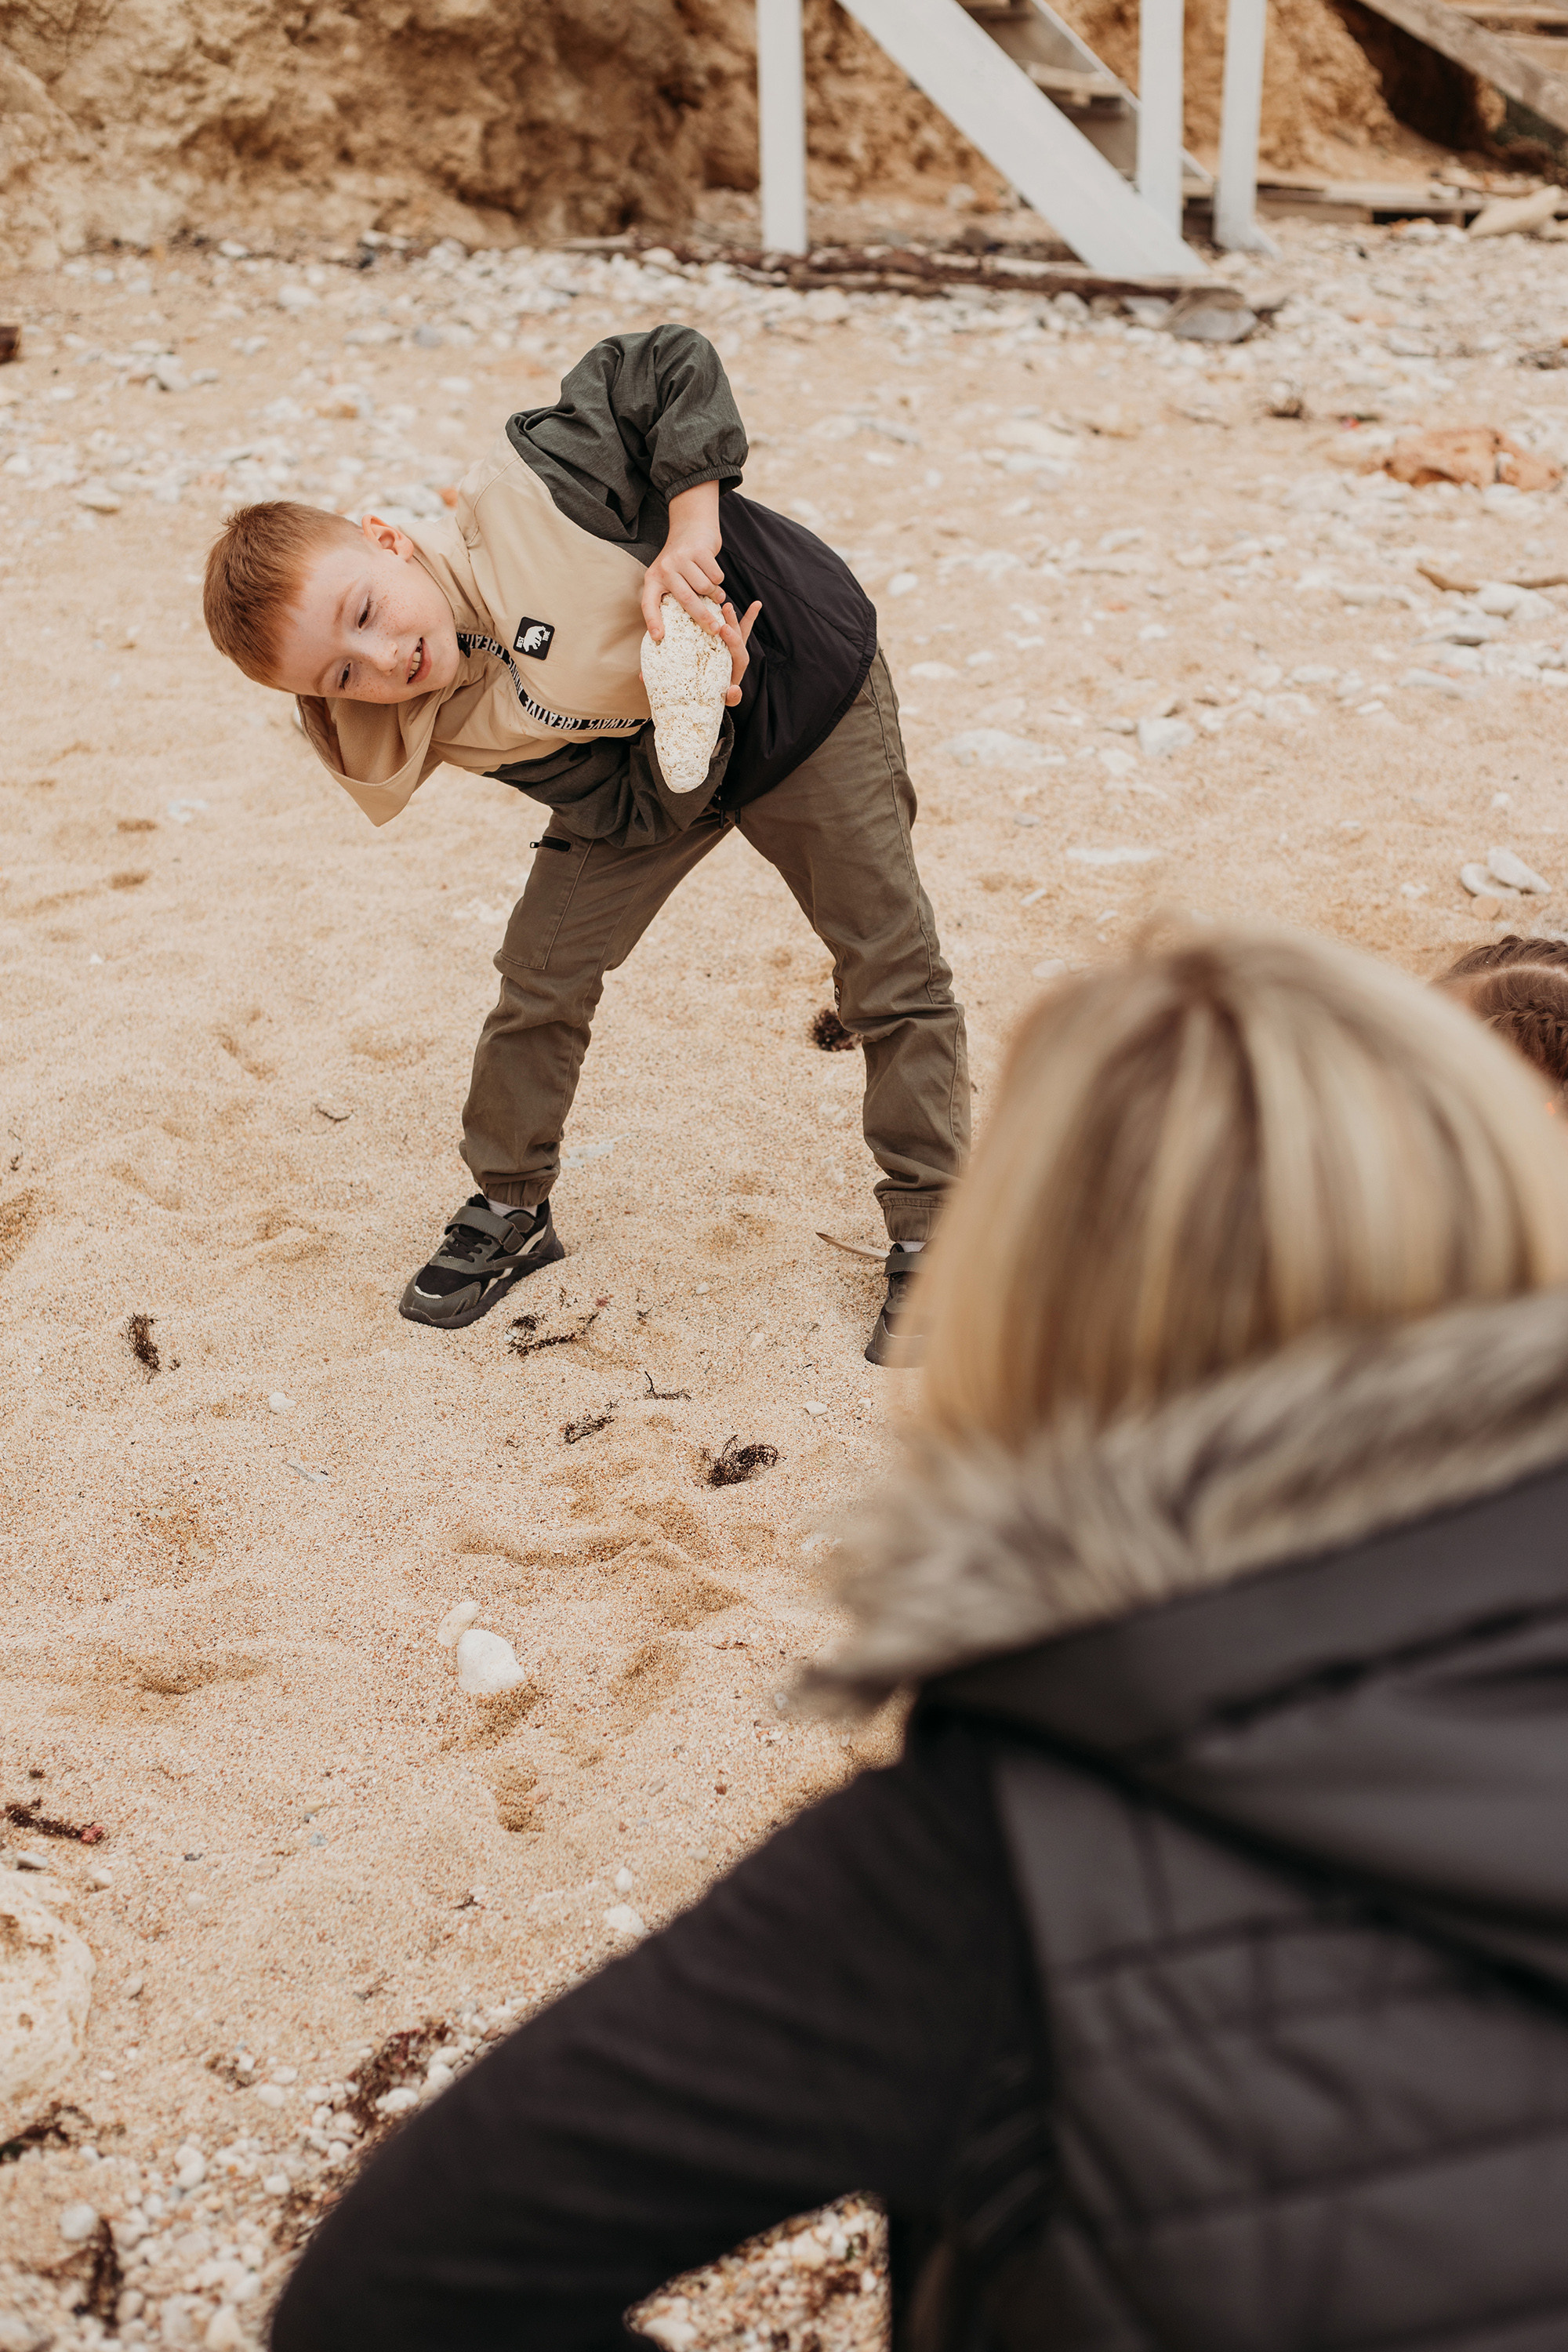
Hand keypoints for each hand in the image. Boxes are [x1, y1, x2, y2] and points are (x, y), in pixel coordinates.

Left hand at [642, 481, 726, 639]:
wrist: (692, 527)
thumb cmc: (683, 560)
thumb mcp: (669, 576)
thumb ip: (673, 595)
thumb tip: (688, 625)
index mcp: (653, 579)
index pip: (649, 603)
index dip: (653, 621)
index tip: (658, 637)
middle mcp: (665, 568)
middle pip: (686, 600)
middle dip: (703, 618)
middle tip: (715, 630)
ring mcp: (681, 558)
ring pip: (705, 588)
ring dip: (714, 594)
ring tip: (715, 593)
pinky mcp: (698, 551)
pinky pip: (715, 576)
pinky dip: (719, 580)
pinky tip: (713, 573)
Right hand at [715, 597, 762, 704]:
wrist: (709, 696)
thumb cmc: (716, 696)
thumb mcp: (722, 701)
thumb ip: (732, 698)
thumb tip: (735, 690)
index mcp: (738, 668)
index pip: (739, 654)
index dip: (733, 641)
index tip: (723, 629)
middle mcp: (738, 657)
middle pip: (739, 638)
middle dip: (733, 623)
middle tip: (726, 608)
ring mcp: (735, 649)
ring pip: (738, 631)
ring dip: (734, 617)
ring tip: (727, 602)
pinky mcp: (729, 644)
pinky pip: (742, 629)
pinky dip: (750, 618)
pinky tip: (758, 604)